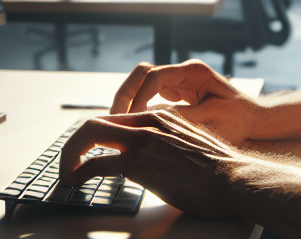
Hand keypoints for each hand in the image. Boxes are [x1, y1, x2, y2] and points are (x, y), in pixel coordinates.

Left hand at [59, 110, 244, 216]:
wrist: (233, 178)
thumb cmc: (218, 170)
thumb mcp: (191, 144)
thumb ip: (170, 144)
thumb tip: (158, 160)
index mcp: (161, 117)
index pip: (116, 118)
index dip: (97, 135)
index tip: (89, 151)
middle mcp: (148, 122)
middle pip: (96, 121)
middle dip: (75, 143)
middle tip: (69, 161)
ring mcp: (141, 140)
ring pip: (90, 135)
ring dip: (71, 155)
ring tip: (67, 174)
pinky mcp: (137, 162)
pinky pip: (96, 164)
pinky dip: (79, 173)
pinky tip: (75, 183)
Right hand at [111, 60, 262, 147]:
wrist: (255, 120)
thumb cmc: (239, 118)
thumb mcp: (210, 119)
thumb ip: (179, 118)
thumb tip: (148, 122)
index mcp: (192, 72)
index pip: (154, 77)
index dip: (138, 98)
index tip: (130, 120)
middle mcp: (182, 73)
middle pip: (141, 74)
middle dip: (125, 95)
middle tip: (113, 119)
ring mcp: (179, 82)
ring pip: (142, 84)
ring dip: (128, 102)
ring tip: (118, 125)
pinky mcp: (177, 95)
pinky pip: (149, 97)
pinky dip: (138, 110)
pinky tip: (133, 128)